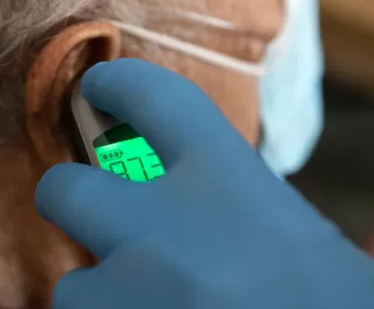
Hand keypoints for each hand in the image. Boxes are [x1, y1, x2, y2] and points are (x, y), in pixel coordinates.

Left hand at [35, 59, 373, 308]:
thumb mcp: (308, 244)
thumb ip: (239, 215)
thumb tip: (194, 216)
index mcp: (228, 183)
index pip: (151, 97)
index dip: (117, 86)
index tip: (98, 88)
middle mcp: (161, 229)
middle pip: (65, 188)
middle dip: (75, 201)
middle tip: (102, 221)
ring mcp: (128, 296)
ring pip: (70, 288)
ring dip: (103, 299)